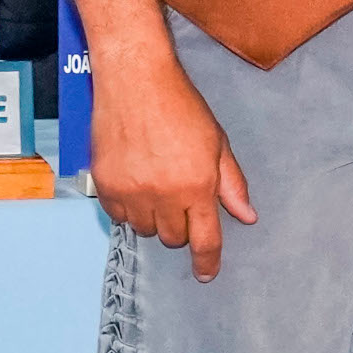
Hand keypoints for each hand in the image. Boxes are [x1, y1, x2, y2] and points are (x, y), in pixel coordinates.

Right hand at [91, 55, 256, 282]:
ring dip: (153, 216)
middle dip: (180, 223)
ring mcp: (132, 192)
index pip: (204, 240)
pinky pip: (119, 216)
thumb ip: (232, 184)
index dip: (207, 262)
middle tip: (179, 194)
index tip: (206, 273)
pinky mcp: (106, 186)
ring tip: (155, 182)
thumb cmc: (180, 105)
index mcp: (197, 185)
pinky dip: (128, 207)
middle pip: (173, 238)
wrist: (136, 79)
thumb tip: (247, 216)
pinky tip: (134, 179)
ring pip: (145, 229)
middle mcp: (164, 194)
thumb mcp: (217, 142)